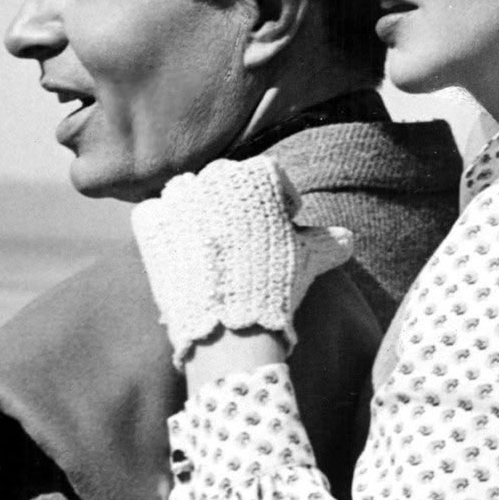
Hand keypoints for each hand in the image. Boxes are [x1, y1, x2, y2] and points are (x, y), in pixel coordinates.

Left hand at [130, 157, 354, 369]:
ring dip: (197, 208)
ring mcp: (179, 198)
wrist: (229, 324)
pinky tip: (179, 249)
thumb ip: (327, 241)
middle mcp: (214, 178)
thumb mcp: (308, 259)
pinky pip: (154, 213)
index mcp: (256, 176)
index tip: (283, 221)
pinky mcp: (151, 222)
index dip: (279, 198)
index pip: (268, 174)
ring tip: (210, 242)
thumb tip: (347, 239)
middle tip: (244, 236)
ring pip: (186, 191)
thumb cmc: (275, 284)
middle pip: (225, 179)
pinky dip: (164, 226)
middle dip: (236, 202)